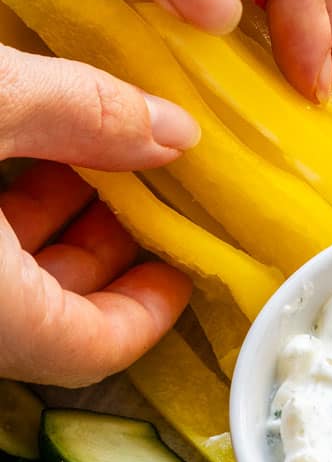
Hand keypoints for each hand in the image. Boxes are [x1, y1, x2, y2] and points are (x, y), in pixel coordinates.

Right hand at [0, 48, 194, 385]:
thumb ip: (78, 112)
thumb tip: (174, 133)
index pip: (88, 349)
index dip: (149, 310)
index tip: (183, 263)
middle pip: (45, 318)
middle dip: (102, 250)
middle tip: (143, 183)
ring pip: (2, 287)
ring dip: (42, 229)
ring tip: (78, 151)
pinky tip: (10, 148)